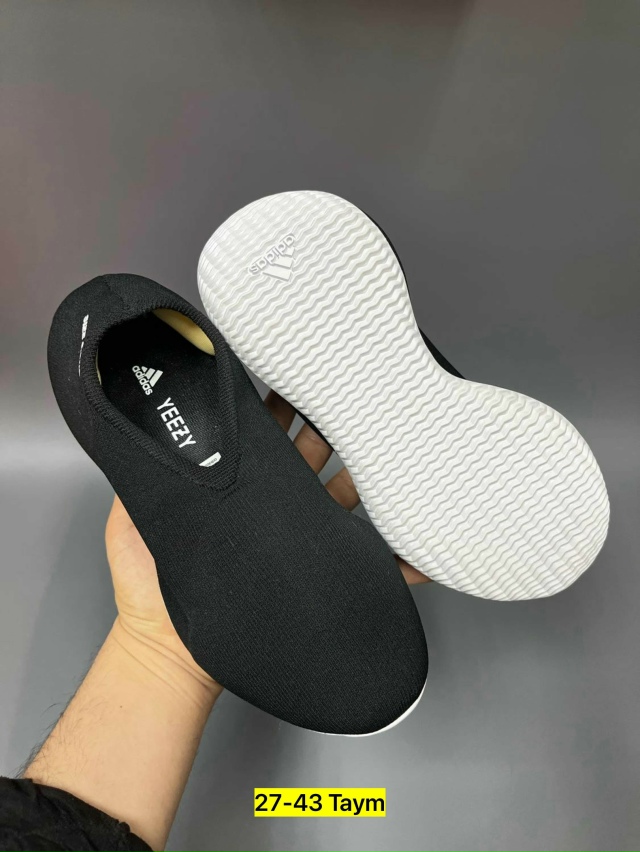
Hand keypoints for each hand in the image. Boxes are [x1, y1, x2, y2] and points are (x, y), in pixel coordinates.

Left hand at [105, 391, 430, 675]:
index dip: (283, 402)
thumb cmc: (147, 586)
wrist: (168, 651)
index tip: (295, 371)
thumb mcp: (134, 516)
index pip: (267, 431)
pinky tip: (415, 537)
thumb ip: (146, 472)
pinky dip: (398, 552)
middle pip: (313, 450)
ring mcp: (299, 534)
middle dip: (331, 420)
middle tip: (348, 392)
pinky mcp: (317, 569)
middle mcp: (274, 502)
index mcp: (239, 483)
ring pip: (346, 489)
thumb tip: (141, 424)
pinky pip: (366, 558)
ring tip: (387, 440)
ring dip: (367, 466)